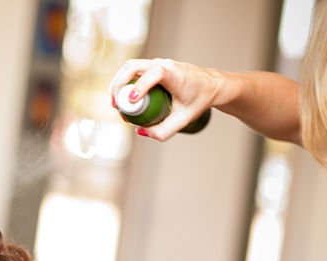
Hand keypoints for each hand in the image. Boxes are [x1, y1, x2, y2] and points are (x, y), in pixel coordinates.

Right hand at [109, 58, 225, 140]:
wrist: (211, 85)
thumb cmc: (198, 100)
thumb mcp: (183, 120)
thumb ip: (163, 131)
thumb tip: (140, 131)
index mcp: (176, 75)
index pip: (155, 73)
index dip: (141, 85)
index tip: (132, 101)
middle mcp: (165, 65)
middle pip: (133, 66)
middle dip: (118, 85)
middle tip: (115, 105)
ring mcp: (158, 63)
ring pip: (130, 66)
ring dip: (118, 83)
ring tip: (116, 103)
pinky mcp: (153, 65)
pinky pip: (133, 70)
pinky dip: (124, 82)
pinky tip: (122, 98)